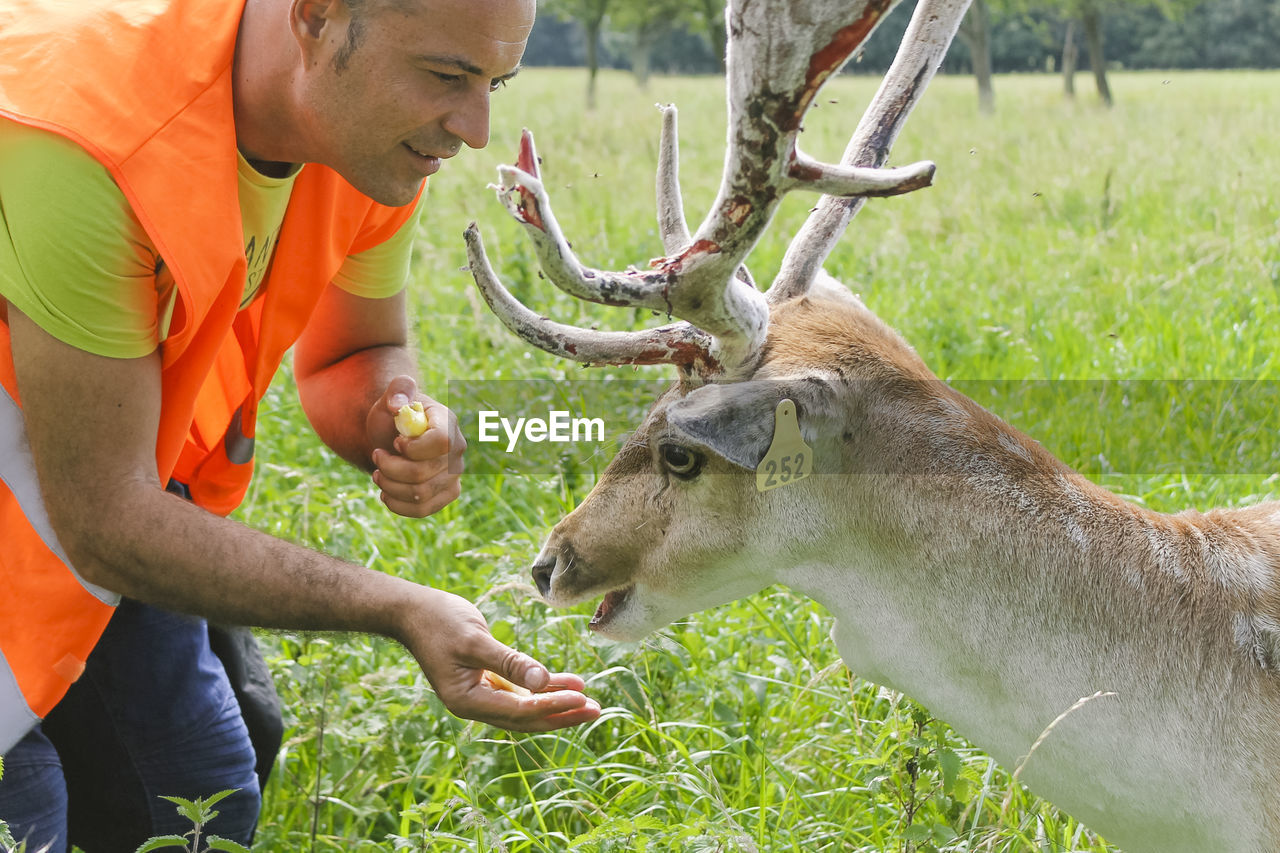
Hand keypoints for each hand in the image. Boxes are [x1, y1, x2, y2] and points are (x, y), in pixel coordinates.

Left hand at [368, 375, 465, 517]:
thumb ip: (398, 389)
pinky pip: (423, 510)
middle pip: (424, 473)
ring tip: (378, 474)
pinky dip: (398, 505)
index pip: (441, 442)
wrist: (395, 435)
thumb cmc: (394, 414)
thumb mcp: (392, 396)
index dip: (414, 448)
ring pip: (420, 494)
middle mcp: (457, 450)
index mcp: (448, 422)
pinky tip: (385, 493)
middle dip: (390, 468)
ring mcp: (454, 475)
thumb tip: (397, 405)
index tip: (395, 443)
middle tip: (376, 456)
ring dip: (390, 486)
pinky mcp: (446, 494)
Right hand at [399, 587, 601, 731]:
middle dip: (562, 714)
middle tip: (596, 710)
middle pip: (526, 718)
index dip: (553, 706)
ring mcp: (479, 695)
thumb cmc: (439, 621)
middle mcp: (474, 705)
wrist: (412, 611)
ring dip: (556, 702)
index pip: (520, 711)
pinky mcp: (484, 681)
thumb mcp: (475, 640)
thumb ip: (509, 662)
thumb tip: (542, 682)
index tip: (582, 698)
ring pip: (525, 706)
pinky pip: (519, 691)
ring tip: (588, 699)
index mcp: (467, 701)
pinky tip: (567, 682)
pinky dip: (542, 688)